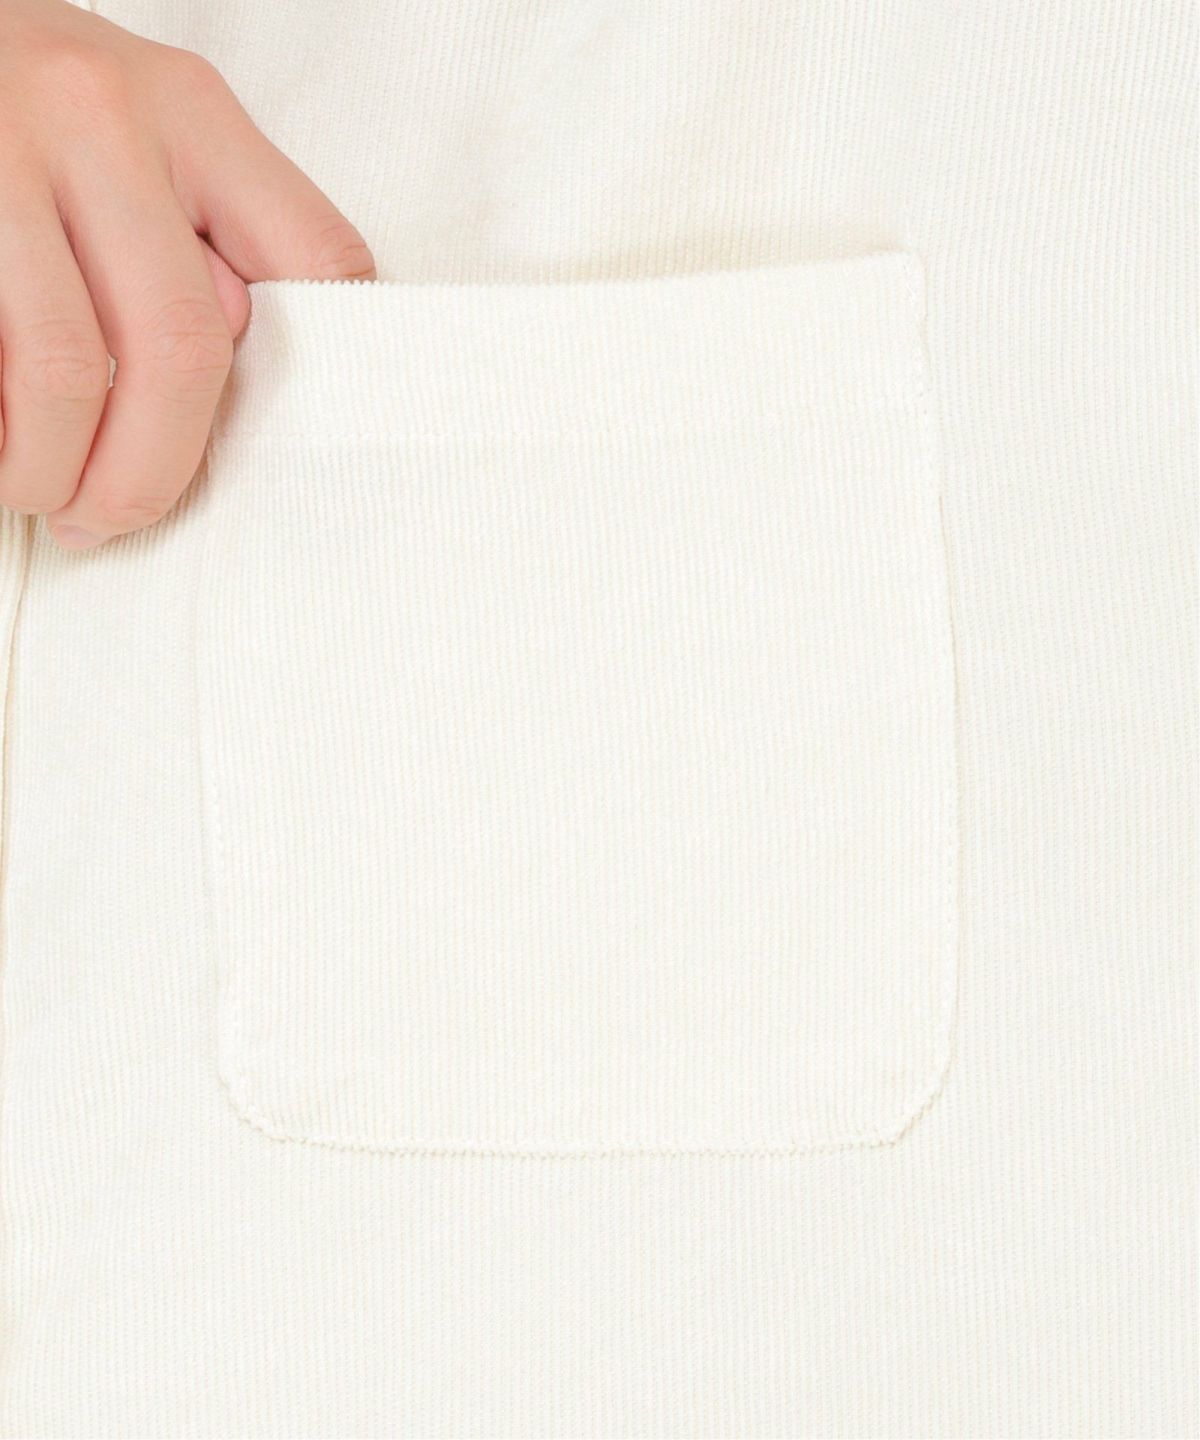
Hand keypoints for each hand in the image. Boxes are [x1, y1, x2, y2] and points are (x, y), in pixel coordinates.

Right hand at [0, 0, 375, 547]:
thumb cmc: (32, 104)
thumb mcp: (140, 131)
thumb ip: (202, 238)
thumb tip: (232, 388)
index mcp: (189, 112)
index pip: (315, 258)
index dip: (331, 375)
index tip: (290, 455)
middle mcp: (101, 120)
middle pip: (183, 344)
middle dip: (150, 468)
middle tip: (114, 516)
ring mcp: (5, 156)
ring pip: (65, 367)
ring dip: (53, 466)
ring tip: (40, 492)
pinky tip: (1, 448)